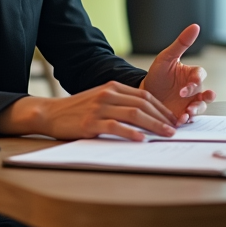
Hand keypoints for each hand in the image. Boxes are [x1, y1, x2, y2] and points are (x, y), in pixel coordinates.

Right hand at [0, 82, 177, 140]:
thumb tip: (144, 116)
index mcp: (113, 87)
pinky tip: (141, 139)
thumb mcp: (100, 100)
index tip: (172, 119)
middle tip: (174, 129)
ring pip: (133, 114)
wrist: (50, 113)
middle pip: (143, 104)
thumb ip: (120, 103)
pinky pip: (115, 127)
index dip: (161, 107)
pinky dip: (130, 133)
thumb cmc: (77, 110)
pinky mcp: (90, 122)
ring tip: (166, 134)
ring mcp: (99, 108)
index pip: (144, 96)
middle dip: (162, 117)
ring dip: (153, 125)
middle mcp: (108, 94)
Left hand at [139, 24, 215, 123]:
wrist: (143, 93)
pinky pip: (189, 118)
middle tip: (197, 101)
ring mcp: (189, 103)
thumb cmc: (157, 73)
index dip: (196, 80)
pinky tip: (179, 121)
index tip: (188, 86)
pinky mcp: (182, 114)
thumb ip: (182, 43)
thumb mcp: (167, 57)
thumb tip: (195, 26)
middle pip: (206, 94)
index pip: (200, 75)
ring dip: (196, 111)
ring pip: (200, 107)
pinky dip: (186, 120)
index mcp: (191, 75)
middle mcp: (193, 90)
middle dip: (205, 98)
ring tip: (187, 114)